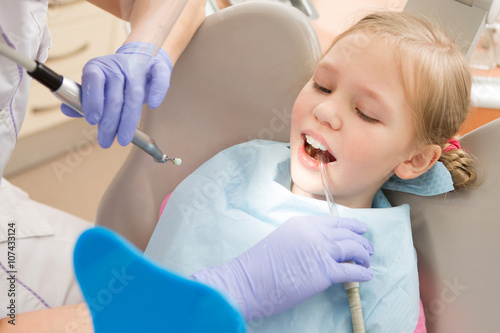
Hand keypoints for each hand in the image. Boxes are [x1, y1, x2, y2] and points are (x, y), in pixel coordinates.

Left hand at [61, 42, 171, 147]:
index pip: (93, 81)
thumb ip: (83, 100)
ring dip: (129, 120)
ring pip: (134, 94)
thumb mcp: (97, 87)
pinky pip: (159, 78)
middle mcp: (117, 65)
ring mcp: (139, 66)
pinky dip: (157, 92)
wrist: (139, 58)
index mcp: (98, 67)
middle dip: (110, 122)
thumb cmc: (116, 80)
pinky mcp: (157, 67)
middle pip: (115, 96)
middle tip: (106, 140)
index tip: (92, 121)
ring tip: (124, 138)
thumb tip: (67, 110)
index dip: (92, 101)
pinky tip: (152, 105)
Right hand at [191, 215, 373, 320]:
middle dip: (361, 241)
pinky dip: (362, 274)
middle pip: (346, 234)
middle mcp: (314, 233)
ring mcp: (320, 251)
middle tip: (369, 249)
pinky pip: (351, 271)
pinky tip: (367, 276)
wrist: (247, 281)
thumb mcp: (282, 240)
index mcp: (302, 223)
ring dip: (363, 256)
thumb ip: (302, 239)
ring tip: (367, 262)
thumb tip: (320, 248)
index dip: (351, 226)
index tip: (360, 230)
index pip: (334, 222)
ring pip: (353, 249)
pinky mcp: (324, 272)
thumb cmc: (258, 266)